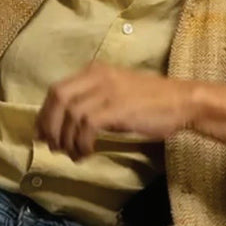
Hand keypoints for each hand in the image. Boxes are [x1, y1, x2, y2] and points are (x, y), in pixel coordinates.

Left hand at [36, 61, 194, 158]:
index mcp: (94, 71)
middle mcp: (97, 77)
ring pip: (70, 115)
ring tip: (74, 155)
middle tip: (54, 147)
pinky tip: (87, 153)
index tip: (42, 134)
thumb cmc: (151, 101)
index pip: (57, 89)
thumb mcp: (116, 93)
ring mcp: (107, 91)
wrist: (182, 101)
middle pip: (57, 99)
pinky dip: (82, 143)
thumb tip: (62, 126)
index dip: (44, 113)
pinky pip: (86, 127)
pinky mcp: (117, 109)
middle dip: (50, 126)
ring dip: (67, 140)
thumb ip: (91, 102)